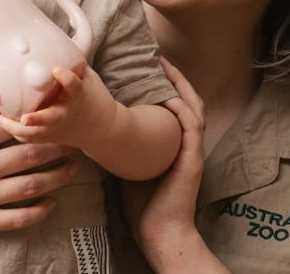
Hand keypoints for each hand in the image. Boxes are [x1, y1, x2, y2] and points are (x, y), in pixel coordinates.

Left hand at [0, 65, 116, 151]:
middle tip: (23, 117)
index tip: (56, 69)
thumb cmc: (93, 98)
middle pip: (51, 119)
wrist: (102, 128)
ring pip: (37, 134)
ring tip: (1, 119)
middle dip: (37, 120)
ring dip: (18, 129)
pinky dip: (19, 133)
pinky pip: (32, 139)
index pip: (74, 86)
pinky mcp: (51, 137)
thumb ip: (72, 64)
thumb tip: (52, 41)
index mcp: (79, 96)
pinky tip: (5, 123)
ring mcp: (59, 128)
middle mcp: (67, 114)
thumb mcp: (88, 78)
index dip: (66, 78)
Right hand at [0, 118, 77, 269]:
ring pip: (33, 184)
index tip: (53, 112)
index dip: (37, 118)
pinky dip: (39, 211)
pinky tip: (52, 204)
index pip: (13, 126)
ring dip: (58, 177)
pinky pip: (19, 217)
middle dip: (58, 146)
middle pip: (31, 154)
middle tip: (75, 139)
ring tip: (73, 169)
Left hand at [121, 59, 206, 259]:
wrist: (159, 231)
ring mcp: (192, 150)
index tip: (152, 67)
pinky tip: (171, 99)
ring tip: (167, 69)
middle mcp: (185, 143)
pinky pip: (192, 127)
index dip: (166, 86)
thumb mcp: (129, 166)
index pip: (174, 107)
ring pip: (194, 108)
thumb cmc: (143, 203)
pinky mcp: (193, 159)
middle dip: (176, 78)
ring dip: (181, 87)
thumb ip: (122, 146)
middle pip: (188, 100)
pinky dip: (182, 110)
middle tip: (161, 59)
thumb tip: (95, 127)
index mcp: (173, 143)